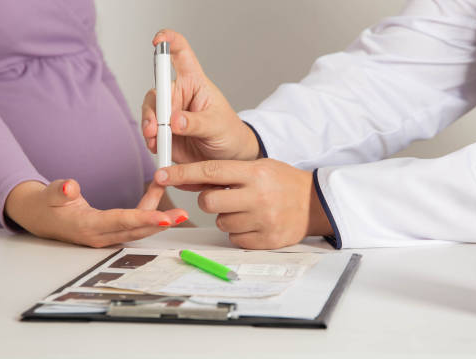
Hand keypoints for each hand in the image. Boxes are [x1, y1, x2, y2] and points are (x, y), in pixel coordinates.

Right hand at [4, 180, 187, 247]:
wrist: (40, 218)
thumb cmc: (45, 205)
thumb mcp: (48, 195)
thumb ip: (59, 190)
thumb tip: (70, 186)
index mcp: (86, 226)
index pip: (120, 222)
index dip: (144, 219)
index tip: (165, 218)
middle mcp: (100, 235)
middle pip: (136, 230)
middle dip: (161, 223)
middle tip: (183, 215)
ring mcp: (106, 236)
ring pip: (137, 228)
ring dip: (158, 218)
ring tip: (179, 208)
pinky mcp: (111, 232)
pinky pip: (133, 223)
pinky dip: (147, 211)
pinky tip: (157, 195)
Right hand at [142, 29, 260, 162]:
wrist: (228, 157)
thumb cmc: (228, 132)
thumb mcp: (217, 125)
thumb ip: (196, 123)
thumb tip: (174, 121)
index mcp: (194, 82)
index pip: (181, 54)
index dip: (169, 41)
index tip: (159, 41)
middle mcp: (178, 94)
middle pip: (158, 91)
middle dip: (153, 108)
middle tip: (155, 127)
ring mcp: (169, 114)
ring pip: (150, 112)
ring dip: (149, 125)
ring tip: (155, 139)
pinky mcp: (164, 132)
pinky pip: (150, 132)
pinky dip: (151, 140)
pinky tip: (157, 146)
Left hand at [153, 159, 332, 248]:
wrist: (315, 203)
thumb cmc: (283, 182)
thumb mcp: (259, 167)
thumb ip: (229, 172)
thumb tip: (191, 179)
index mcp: (254, 173)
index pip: (210, 171)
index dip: (181, 173)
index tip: (160, 174)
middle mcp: (257, 196)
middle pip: (209, 201)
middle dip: (208, 200)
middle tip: (222, 197)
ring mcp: (262, 220)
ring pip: (220, 222)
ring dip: (226, 217)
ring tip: (245, 209)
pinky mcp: (266, 240)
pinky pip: (234, 238)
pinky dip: (238, 231)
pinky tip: (252, 222)